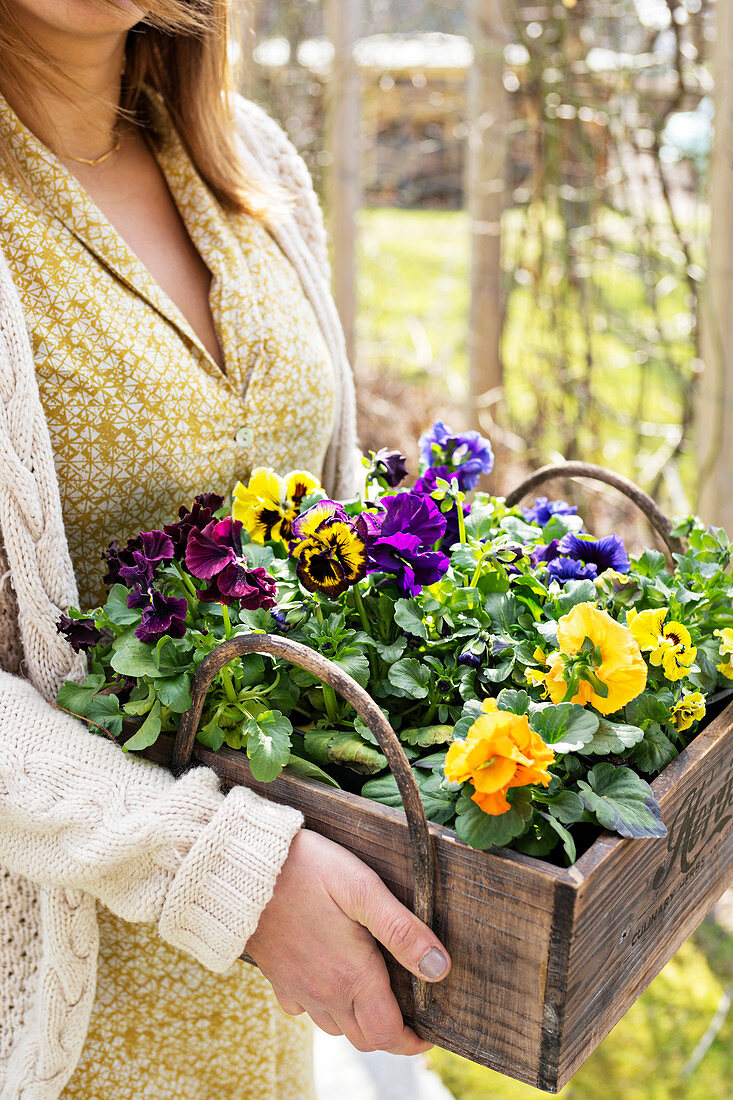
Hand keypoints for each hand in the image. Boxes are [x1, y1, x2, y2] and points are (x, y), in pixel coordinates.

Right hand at [246, 828, 450, 1055]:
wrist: (242, 868)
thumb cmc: (307, 871)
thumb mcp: (363, 888)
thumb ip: (401, 930)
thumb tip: (439, 968)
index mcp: (351, 977)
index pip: (389, 1034)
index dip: (414, 1040)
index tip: (430, 1031)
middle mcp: (323, 993)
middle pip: (364, 1038)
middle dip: (390, 1032)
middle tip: (408, 1010)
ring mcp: (297, 988)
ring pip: (335, 1026)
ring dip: (358, 1019)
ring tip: (375, 991)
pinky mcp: (277, 977)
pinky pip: (304, 1008)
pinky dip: (323, 1004)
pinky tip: (330, 977)